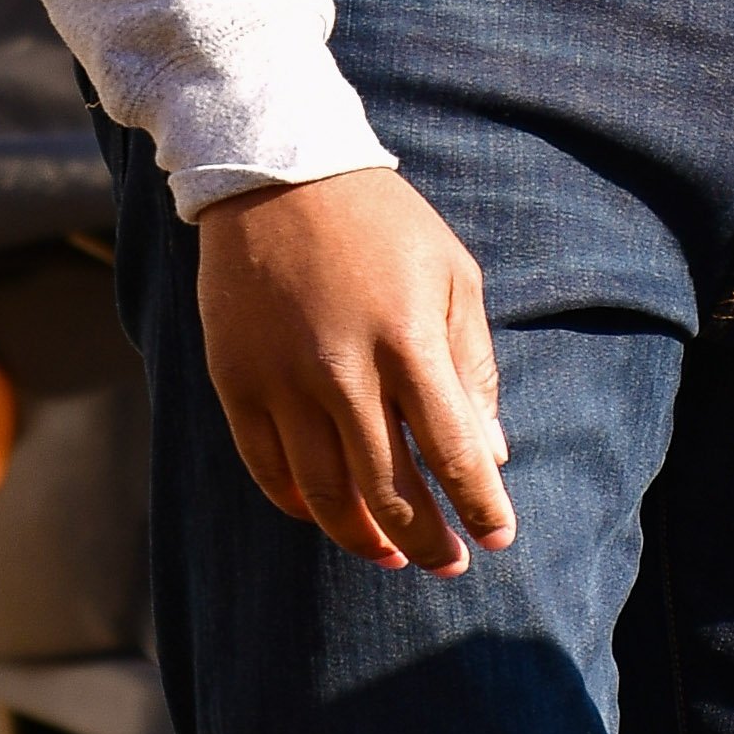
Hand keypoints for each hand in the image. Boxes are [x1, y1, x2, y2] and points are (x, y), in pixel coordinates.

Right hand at [194, 166, 516, 575]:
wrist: (278, 169)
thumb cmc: (382, 222)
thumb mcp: (452, 272)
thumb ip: (472, 365)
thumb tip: (490, 454)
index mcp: (408, 338)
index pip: (453, 450)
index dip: (479, 505)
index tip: (498, 539)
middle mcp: (342, 368)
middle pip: (388, 489)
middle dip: (426, 540)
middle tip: (448, 563)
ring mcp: (282, 379)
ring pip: (324, 495)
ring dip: (362, 537)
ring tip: (390, 554)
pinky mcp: (235, 381)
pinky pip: (268, 471)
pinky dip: (301, 506)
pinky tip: (330, 515)